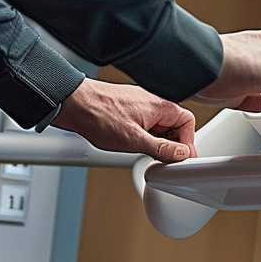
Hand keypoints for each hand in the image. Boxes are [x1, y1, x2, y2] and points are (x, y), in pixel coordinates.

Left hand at [50, 79, 195, 162]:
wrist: (72, 104)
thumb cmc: (99, 115)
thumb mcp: (134, 140)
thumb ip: (161, 148)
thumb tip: (181, 154)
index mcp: (160, 106)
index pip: (188, 123)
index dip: (187, 143)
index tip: (181, 158)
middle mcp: (152, 103)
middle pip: (175, 125)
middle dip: (171, 144)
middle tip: (163, 159)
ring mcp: (140, 105)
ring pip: (159, 126)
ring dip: (157, 141)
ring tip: (144, 152)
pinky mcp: (128, 109)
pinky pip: (146, 124)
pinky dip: (144, 136)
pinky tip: (133, 145)